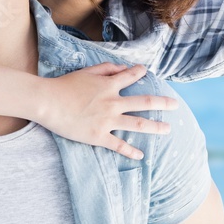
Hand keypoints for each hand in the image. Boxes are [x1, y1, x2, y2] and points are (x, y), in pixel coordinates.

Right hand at [36, 63, 177, 159]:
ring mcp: (108, 120)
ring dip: (155, 127)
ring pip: (138, 124)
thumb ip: (106, 68)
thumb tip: (123, 68)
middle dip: (162, 103)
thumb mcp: (86, 71)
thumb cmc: (64, 86)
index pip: (131, 76)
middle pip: (144, 102)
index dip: (140, 72)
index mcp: (109, 85)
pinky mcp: (99, 136)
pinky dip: (130, 151)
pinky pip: (119, 145)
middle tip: (176, 105)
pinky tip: (140, 155)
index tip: (146, 72)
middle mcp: (113, 102)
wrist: (48, 102)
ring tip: (168, 130)